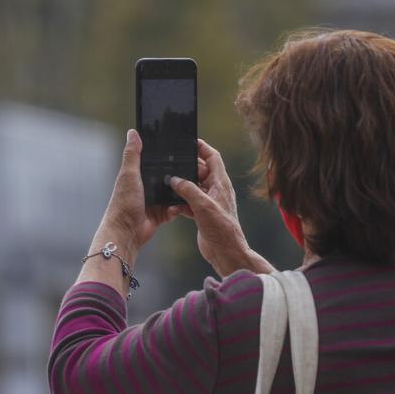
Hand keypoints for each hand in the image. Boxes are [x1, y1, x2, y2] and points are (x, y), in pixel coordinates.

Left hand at [101, 129, 188, 253]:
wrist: (126, 232)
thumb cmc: (123, 204)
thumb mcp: (129, 175)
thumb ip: (132, 154)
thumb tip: (133, 133)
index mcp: (138, 176)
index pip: (154, 162)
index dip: (165, 157)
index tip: (179, 152)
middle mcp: (147, 187)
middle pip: (166, 178)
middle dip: (177, 177)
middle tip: (190, 172)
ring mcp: (154, 202)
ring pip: (173, 193)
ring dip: (180, 193)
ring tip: (189, 189)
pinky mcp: (161, 215)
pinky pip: (175, 209)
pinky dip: (178, 208)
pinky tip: (179, 207)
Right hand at [170, 139, 274, 276]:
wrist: (226, 252)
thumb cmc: (222, 229)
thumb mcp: (203, 205)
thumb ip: (188, 189)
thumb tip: (175, 179)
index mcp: (221, 184)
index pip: (213, 158)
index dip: (202, 148)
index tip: (189, 141)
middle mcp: (216, 190)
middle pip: (201, 170)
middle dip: (187, 167)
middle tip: (172, 164)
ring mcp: (209, 202)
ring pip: (193, 186)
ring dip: (182, 185)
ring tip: (168, 183)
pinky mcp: (202, 214)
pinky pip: (189, 202)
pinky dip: (181, 202)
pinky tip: (172, 204)